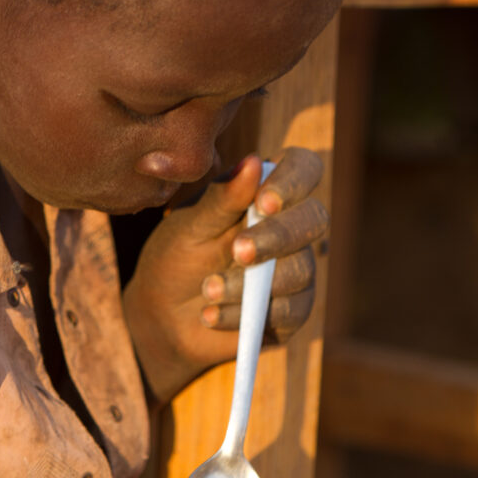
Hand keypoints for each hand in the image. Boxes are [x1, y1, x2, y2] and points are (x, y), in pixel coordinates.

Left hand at [123, 149, 326, 404]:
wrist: (163, 313)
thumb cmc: (178, 256)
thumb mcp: (191, 226)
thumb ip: (222, 198)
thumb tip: (252, 162)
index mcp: (266, 191)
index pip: (303, 169)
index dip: (293, 181)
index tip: (264, 202)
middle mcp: (289, 225)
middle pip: (314, 219)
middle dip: (277, 237)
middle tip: (238, 252)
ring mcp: (296, 267)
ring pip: (301, 270)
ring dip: (250, 283)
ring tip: (208, 290)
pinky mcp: (293, 310)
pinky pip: (290, 311)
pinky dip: (245, 314)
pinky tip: (211, 315)